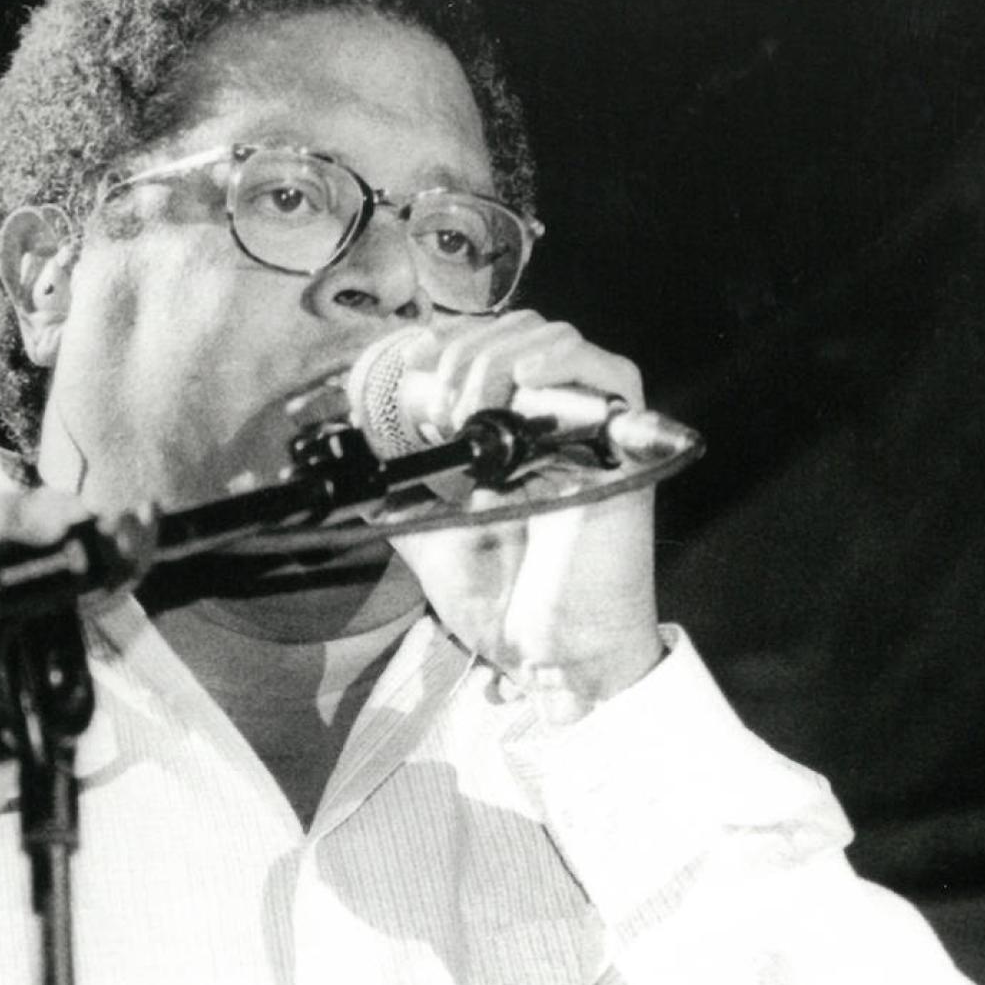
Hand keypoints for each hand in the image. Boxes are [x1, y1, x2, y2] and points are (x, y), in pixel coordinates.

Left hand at [388, 311, 664, 720]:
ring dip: (498, 358)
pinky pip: (611, 373)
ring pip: (556, 339)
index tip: (412, 358)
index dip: (450, 337)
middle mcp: (559, 423)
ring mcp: (596, 432)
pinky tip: (519, 382)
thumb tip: (353, 447)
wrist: (550, 654)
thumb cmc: (504, 601)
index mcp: (517, 434)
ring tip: (469, 411)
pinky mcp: (630, 450)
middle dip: (466, 351)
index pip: (491, 345)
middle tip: (441, 410)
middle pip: (520, 331)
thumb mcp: (431, 530)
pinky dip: (558, 361)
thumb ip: (401, 488)